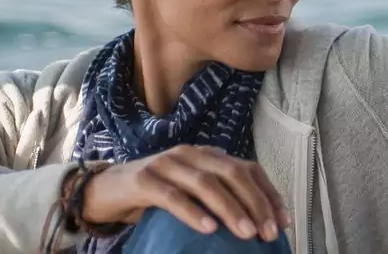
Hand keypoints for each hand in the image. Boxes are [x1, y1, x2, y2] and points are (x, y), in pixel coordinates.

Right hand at [78, 145, 290, 241]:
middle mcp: (191, 154)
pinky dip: (193, 212)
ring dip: (230, 209)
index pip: (248, 169)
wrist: (103, 190)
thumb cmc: (154, 195)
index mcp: (208, 155)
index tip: (284, 222)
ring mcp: (166, 163)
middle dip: (256, 203)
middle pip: (233, 173)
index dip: (269, 194)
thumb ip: (219, 199)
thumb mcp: (192, 194)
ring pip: (206, 183)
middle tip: (268, 232)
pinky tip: (209, 229)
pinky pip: (172, 196)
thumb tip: (257, 226)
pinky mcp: (143, 179)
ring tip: (246, 233)